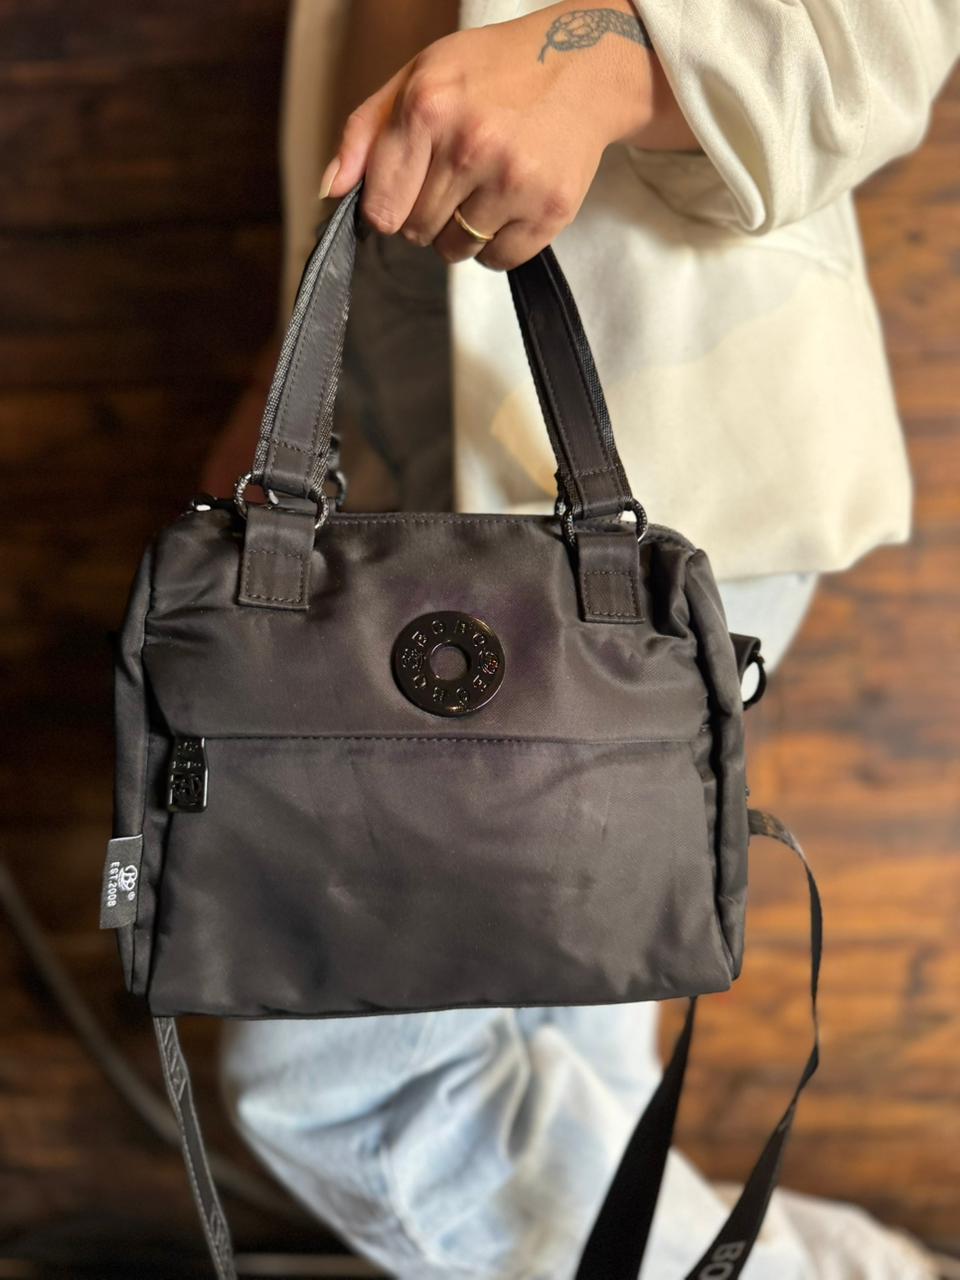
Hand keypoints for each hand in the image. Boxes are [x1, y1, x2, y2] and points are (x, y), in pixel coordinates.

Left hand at [322, 1, 697, 269]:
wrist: (583, 68)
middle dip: (428, 213)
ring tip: (485, 186)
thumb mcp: (417, 77)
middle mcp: (470, 144)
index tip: (408, 189)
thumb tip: (330, 191)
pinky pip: (499, 260)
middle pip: (418, 231)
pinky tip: (510, 202)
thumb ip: (364, 132)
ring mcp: (514, 179)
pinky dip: (498, 243)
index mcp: (428, 107)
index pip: (382, 209)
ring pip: (456, 250)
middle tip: (457, 176)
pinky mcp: (550, 209)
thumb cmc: (492, 73)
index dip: (389, 206)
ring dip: (462, 231)